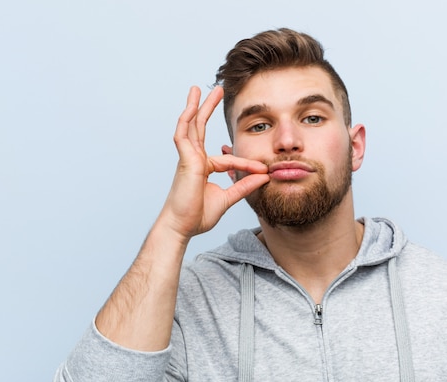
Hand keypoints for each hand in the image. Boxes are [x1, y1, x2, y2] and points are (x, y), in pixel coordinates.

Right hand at [159, 86, 269, 240]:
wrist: (182, 227)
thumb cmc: (198, 216)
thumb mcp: (227, 199)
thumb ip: (243, 187)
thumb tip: (263, 177)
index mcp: (204, 169)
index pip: (228, 159)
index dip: (246, 164)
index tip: (264, 170)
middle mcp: (195, 160)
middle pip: (201, 129)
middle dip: (208, 109)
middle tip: (217, 91)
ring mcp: (188, 158)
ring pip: (191, 126)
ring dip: (196, 106)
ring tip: (200, 89)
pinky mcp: (185, 160)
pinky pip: (184, 135)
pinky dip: (186, 120)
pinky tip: (191, 107)